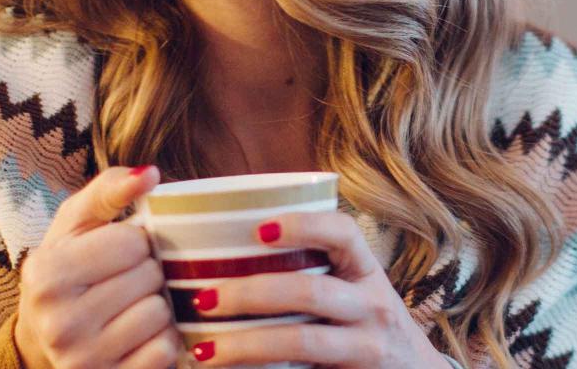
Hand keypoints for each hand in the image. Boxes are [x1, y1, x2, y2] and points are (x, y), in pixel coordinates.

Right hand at [15, 165, 179, 368]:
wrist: (46, 339)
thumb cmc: (71, 269)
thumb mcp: (77, 224)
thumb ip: (109, 190)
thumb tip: (149, 174)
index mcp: (45, 274)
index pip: (130, 242)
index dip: (136, 241)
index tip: (121, 251)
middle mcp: (58, 322)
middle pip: (149, 277)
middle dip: (148, 272)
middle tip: (128, 280)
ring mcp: (82, 359)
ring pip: (160, 314)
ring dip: (157, 305)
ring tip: (132, 305)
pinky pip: (164, 350)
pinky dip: (162, 339)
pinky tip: (139, 334)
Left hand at [182, 210, 446, 366]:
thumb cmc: (368, 326)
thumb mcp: (357, 292)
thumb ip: (313, 273)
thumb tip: (226, 254)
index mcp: (367, 272)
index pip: (344, 233)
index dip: (303, 224)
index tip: (259, 229)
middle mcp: (373, 307)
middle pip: (312, 292)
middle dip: (252, 293)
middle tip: (204, 298)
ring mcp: (368, 348)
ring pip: (304, 342)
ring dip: (248, 345)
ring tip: (204, 351)